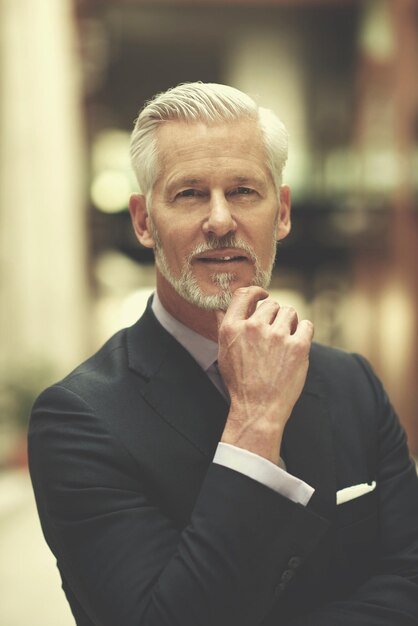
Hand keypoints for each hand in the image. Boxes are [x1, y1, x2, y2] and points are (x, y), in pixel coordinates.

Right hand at [215, 286, 313, 464]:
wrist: (258, 409)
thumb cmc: (240, 382)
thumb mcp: (224, 352)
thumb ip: (224, 326)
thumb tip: (221, 308)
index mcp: (233, 327)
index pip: (245, 294)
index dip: (257, 292)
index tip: (263, 295)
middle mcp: (254, 327)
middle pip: (271, 304)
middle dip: (274, 316)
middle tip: (274, 335)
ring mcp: (277, 336)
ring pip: (290, 312)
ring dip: (289, 323)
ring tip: (284, 342)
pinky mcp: (298, 346)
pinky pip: (306, 325)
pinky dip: (304, 333)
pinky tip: (297, 345)